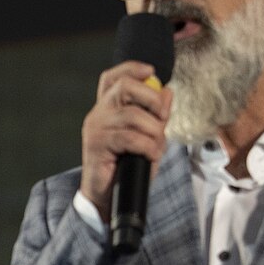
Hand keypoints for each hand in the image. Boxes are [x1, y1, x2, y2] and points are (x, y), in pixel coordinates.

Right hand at [80, 61, 171, 221]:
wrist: (106, 197)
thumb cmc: (126, 167)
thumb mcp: (147, 137)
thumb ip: (156, 115)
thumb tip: (167, 92)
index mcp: (108, 108)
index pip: (114, 77)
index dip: (132, 68)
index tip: (151, 72)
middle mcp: (98, 113)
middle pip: (125, 86)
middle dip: (152, 100)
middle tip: (161, 119)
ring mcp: (96, 128)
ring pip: (133, 116)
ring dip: (154, 132)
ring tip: (156, 148)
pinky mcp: (97, 145)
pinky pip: (130, 138)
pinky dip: (148, 147)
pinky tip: (150, 156)